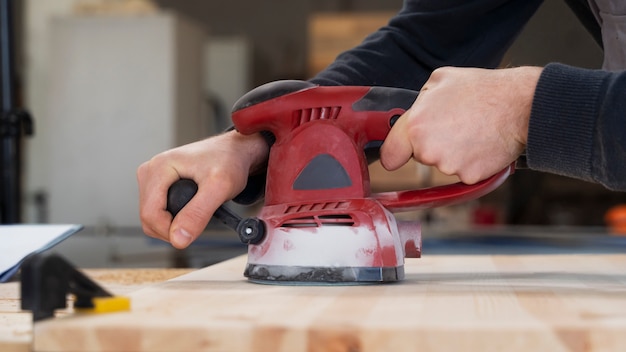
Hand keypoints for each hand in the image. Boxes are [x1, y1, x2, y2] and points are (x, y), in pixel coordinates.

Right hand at [137, 130, 268, 248]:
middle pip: (148, 218)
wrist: (234, 151)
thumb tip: (178, 239)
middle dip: (173, 228)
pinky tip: (192, 208)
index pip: (150, 215)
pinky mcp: (158, 185)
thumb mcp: (219, 188)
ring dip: (174, 224)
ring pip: (152, 218)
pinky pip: (158, 212)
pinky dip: (175, 218)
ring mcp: (152, 178)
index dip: (170, 231)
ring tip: (198, 209)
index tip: (192, 233)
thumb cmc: (228, 161)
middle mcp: (150, 171)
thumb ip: (198, 213)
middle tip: (200, 218)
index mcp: (159, 168)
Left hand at [380, 66, 541, 183]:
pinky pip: (464, 172)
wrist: (520, 106)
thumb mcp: (440, 80)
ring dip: (453, 152)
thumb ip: (419, 101)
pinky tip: (482, 142)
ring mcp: (449, 166)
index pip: (390, 154)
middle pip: (420, 156)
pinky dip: (472, 161)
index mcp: (415, 126)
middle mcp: (428, 150)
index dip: (394, 153)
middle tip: (454, 124)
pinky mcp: (469, 177)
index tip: (398, 154)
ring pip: (443, 163)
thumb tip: (412, 112)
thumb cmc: (483, 90)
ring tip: (471, 129)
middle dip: (432, 143)